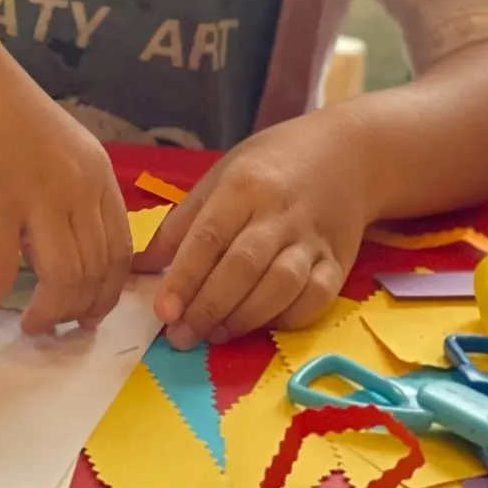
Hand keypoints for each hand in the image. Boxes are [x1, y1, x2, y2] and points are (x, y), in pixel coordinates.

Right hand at [0, 44, 131, 335]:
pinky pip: (2, 266)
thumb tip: (61, 251)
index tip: (89, 314)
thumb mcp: (56, 149)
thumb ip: (67, 193)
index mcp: (97, 174)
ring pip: (62, 278)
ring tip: (28, 322)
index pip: (121, 250)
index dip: (108, 292)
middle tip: (54, 328)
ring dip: (47, 312)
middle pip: (95, 271)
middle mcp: (78, 186)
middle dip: (79, 311)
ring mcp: (38, 193)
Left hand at [132, 112, 370, 349]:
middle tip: (181, 336)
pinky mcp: (340, 261)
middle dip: (208, 307)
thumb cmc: (271, 164)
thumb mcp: (220, 177)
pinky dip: (288, 318)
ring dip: (244, 318)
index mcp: (243, 187)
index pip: (209, 237)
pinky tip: (261, 325)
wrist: (347, 152)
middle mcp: (279, 214)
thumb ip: (182, 224)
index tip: (163, 312)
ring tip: (215, 334)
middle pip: (242, 267)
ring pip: (280, 286)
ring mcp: (313, 239)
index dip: (184, 278)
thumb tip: (140, 267)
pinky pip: (316, 298)